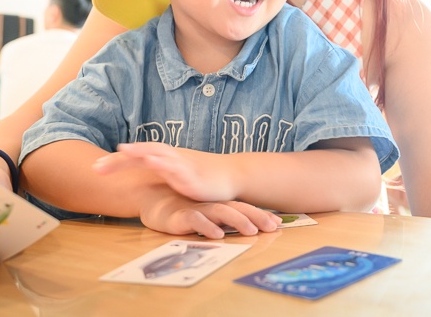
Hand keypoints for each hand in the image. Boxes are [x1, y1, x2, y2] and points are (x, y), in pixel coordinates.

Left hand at [94, 142, 236, 201]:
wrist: (232, 175)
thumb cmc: (203, 176)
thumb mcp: (176, 175)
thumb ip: (159, 174)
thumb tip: (137, 181)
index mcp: (165, 158)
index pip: (137, 156)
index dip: (117, 161)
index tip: (95, 167)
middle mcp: (172, 158)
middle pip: (142, 152)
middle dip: (119, 160)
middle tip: (96, 167)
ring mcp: (182, 165)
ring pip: (158, 154)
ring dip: (139, 153)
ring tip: (121, 152)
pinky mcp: (193, 176)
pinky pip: (177, 167)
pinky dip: (163, 162)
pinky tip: (151, 161)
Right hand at [139, 186, 280, 238]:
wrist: (152, 196)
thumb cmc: (182, 208)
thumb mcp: (205, 214)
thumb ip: (223, 220)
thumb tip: (247, 229)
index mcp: (219, 205)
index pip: (244, 209)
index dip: (261, 215)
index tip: (278, 224)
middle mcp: (212, 205)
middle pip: (238, 210)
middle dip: (257, 218)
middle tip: (273, 227)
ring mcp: (198, 210)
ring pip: (221, 214)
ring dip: (237, 221)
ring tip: (251, 231)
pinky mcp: (181, 216)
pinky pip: (196, 221)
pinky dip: (208, 227)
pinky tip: (218, 234)